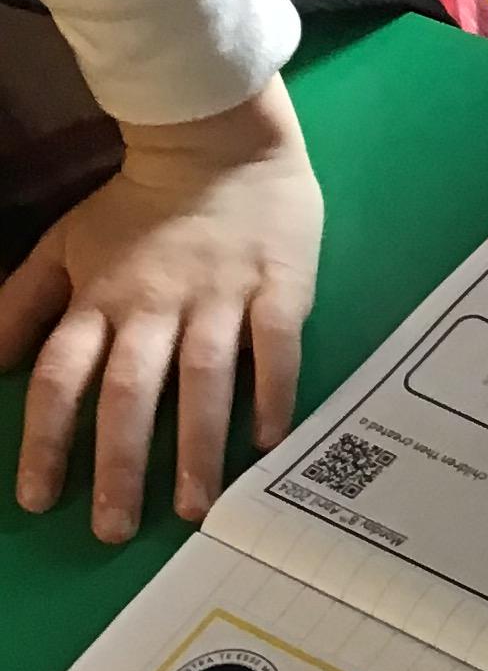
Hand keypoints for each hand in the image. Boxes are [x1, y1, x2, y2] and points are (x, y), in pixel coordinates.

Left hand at [0, 81, 321, 541]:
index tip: (38, 499)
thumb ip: (23, 304)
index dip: (46, 437)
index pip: (60, 375)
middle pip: (128, 390)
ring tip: (193, 508)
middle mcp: (154, 304)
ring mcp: (219, 296)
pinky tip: (269, 441)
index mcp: (99, 298)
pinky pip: (276, 348)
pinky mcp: (278, 287)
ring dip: (195, 445)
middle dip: (117, 463)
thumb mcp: (65, 247)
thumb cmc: (138, 206)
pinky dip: (272, 394)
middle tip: (113, 529)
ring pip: (202, 377)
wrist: (218, 142)